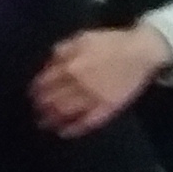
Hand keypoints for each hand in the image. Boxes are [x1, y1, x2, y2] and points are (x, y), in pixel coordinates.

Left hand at [30, 25, 170, 138]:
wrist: (141, 52)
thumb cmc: (111, 42)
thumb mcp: (82, 38)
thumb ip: (62, 50)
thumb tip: (48, 64)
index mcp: (71, 65)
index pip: (45, 82)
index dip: (36, 90)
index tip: (31, 95)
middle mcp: (79, 83)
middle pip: (53, 99)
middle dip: (41, 107)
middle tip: (35, 112)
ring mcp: (93, 98)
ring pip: (66, 113)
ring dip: (52, 120)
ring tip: (44, 124)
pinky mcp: (107, 108)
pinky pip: (87, 122)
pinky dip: (74, 129)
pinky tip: (64, 132)